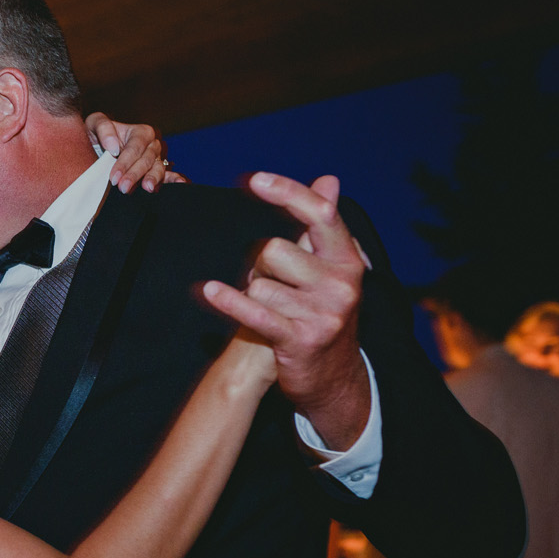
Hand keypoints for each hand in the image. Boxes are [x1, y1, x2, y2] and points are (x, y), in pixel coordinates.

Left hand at [84, 113, 185, 193]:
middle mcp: (154, 144)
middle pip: (147, 160)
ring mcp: (159, 159)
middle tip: (123, 187)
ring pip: (158, 168)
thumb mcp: (94, 124)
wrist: (97, 148)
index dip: (125, 163)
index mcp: (142, 131)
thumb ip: (103, 129)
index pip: (135, 148)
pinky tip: (181, 184)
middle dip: (135, 174)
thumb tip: (114, 147)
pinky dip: (176, 180)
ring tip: (147, 188)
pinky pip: (170, 175)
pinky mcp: (159, 171)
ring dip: (153, 179)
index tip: (114, 177)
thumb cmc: (97, 134)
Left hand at [201, 173, 369, 449]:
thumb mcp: (331, 268)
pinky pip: (255, 312)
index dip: (286, 193)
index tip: (254, 180)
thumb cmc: (322, 311)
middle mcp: (341, 284)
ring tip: (270, 309)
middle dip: (257, 264)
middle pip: (273, 250)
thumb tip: (327, 181)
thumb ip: (323, 225)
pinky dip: (230, 302)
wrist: (333, 377)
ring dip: (252, 293)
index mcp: (349, 260)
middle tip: (268, 284)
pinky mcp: (300, 340)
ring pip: (259, 283)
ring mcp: (323, 314)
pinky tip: (209, 290)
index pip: (320, 215)